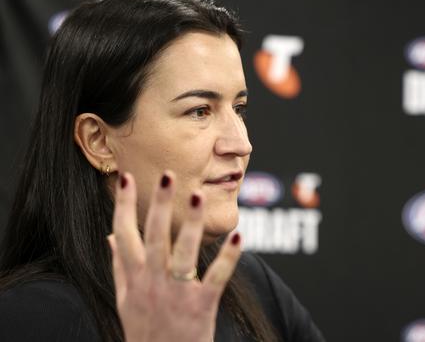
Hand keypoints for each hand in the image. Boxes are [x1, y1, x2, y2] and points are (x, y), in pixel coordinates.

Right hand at [107, 171, 240, 341]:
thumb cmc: (145, 331)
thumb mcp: (125, 300)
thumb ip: (119, 267)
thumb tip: (109, 237)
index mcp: (134, 278)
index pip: (123, 234)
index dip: (125, 206)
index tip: (127, 179)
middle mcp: (152, 282)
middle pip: (154, 237)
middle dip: (160, 205)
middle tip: (167, 175)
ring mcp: (176, 293)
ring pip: (183, 252)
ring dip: (191, 223)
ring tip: (197, 195)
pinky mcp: (201, 306)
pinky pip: (216, 277)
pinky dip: (228, 257)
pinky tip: (238, 236)